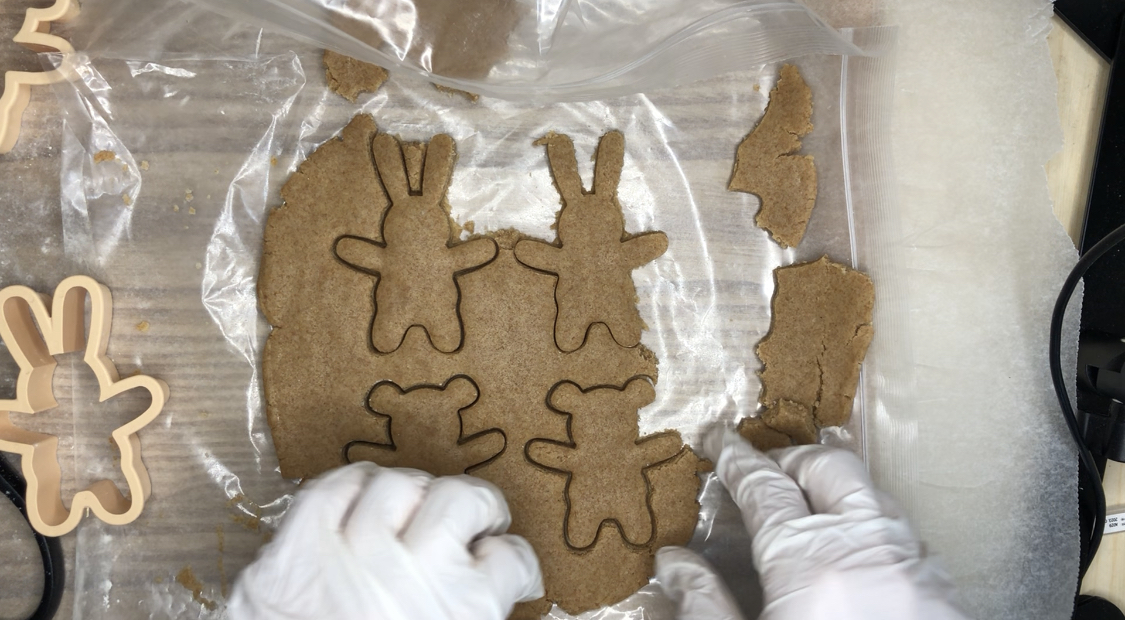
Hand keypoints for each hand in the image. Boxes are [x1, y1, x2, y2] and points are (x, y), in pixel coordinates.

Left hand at [228, 462, 543, 619]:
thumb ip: (475, 609)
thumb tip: (493, 569)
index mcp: (464, 613)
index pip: (512, 557)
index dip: (504, 555)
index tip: (494, 557)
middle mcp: (414, 579)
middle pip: (460, 499)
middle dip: (468, 509)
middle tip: (460, 527)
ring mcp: (352, 560)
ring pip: (397, 485)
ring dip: (407, 496)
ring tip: (405, 517)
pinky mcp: (297, 555)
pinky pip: (331, 491)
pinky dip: (346, 490)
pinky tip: (358, 505)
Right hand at [656, 432, 967, 619]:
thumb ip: (705, 605)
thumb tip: (673, 563)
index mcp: (806, 562)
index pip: (763, 486)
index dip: (735, 459)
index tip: (718, 442)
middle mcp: (866, 549)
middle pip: (829, 467)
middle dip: (792, 458)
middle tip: (762, 469)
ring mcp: (912, 566)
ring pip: (873, 495)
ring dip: (835, 488)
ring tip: (806, 504)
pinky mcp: (942, 592)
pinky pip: (902, 535)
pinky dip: (869, 526)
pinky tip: (853, 557)